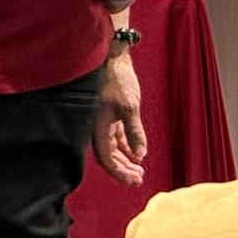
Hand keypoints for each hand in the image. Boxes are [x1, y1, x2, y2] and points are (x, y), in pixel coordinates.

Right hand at [91, 49, 147, 184]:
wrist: (111, 57)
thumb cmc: (117, 80)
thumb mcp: (129, 106)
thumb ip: (134, 132)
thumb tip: (140, 155)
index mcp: (97, 126)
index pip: (107, 158)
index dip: (120, 172)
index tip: (135, 180)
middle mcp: (96, 126)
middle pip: (108, 156)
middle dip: (123, 169)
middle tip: (140, 179)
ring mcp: (102, 121)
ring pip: (112, 147)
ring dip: (125, 159)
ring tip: (139, 170)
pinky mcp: (109, 114)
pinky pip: (115, 137)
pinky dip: (125, 146)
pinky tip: (136, 153)